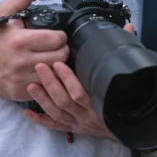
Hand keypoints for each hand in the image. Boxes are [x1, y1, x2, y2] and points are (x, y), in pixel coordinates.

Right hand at [0, 0, 68, 100]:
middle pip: (60, 58)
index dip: (60, 36)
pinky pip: (44, 88)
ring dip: (55, 66)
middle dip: (61, 50)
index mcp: (19, 40)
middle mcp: (21, 62)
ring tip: (48, 58)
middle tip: (54, 47)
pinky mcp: (19, 93)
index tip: (55, 35)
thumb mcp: (6, 10)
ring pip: (55, 74)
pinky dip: (46, 80)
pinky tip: (40, 71)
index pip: (57, 40)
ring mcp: (20, 80)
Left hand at [22, 22, 135, 139]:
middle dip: (51, 84)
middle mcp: (87, 114)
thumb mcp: (126, 77)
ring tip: (31, 85)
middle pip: (65, 101)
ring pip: (57, 113)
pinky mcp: (72, 128)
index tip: (59, 63)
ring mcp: (78, 122)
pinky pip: (54, 126)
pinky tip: (27, 112)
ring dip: (43, 99)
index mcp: (100, 102)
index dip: (68, 79)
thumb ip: (125, 52)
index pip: (80, 92)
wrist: (129, 128)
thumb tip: (128, 28)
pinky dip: (40, 120)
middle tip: (39, 67)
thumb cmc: (127, 100)